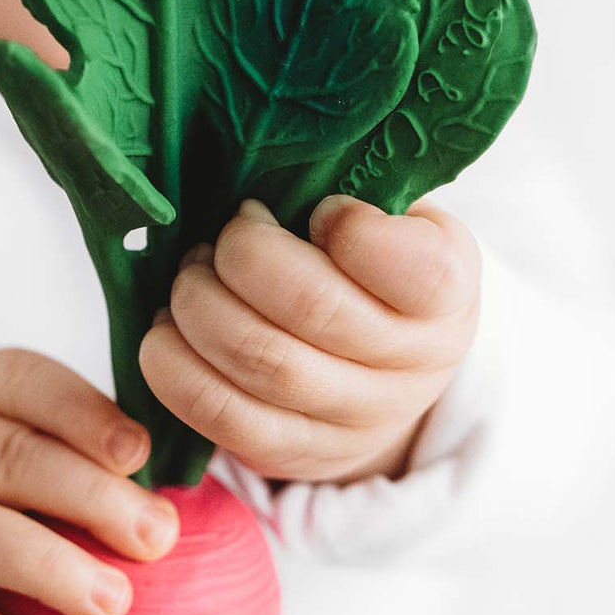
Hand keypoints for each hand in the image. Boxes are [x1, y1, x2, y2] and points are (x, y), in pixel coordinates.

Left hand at [138, 195, 480, 484]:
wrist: (386, 379)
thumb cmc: (377, 274)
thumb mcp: (397, 222)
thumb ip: (359, 193)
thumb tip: (269, 161)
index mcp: (446, 296)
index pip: (414, 268)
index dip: (347, 225)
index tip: (320, 211)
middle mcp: (411, 367)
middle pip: (310, 306)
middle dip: (242, 255)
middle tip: (224, 236)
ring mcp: (353, 420)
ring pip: (258, 360)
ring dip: (198, 303)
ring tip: (191, 275)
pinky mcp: (291, 452)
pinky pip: (220, 415)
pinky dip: (174, 364)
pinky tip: (167, 329)